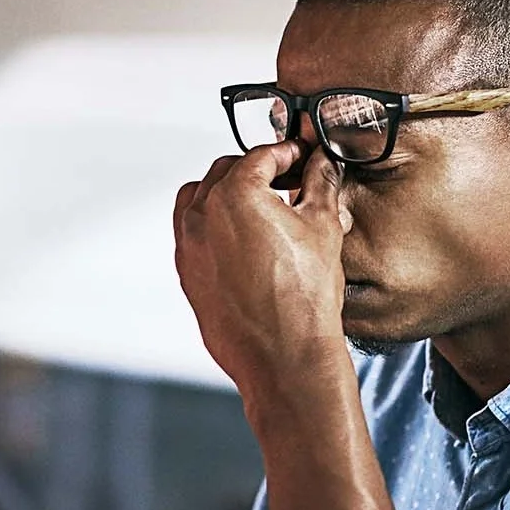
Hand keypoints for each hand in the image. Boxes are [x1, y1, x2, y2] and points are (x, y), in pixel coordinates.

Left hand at [173, 141, 356, 398]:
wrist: (284, 357)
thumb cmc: (304, 298)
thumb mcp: (323, 227)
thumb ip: (320, 184)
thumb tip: (320, 165)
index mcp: (235, 193)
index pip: (262, 155)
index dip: (288, 153)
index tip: (301, 158)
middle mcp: (202, 215)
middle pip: (227, 171)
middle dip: (257, 170)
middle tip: (288, 180)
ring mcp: (189, 245)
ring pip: (200, 199)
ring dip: (227, 193)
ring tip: (260, 208)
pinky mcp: (186, 273)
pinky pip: (193, 234)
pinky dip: (213, 225)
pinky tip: (243, 239)